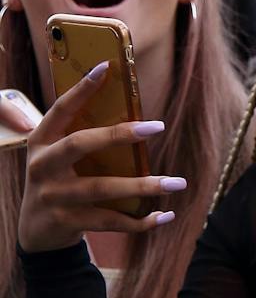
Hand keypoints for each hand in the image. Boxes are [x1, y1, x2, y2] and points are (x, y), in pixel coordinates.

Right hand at [16, 63, 178, 252]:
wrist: (35, 231)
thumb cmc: (60, 181)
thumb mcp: (60, 157)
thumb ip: (83, 137)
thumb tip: (132, 111)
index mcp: (42, 142)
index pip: (60, 110)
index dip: (80, 89)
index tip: (106, 66)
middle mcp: (43, 167)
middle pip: (80, 144)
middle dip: (119, 134)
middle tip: (159, 126)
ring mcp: (53, 196)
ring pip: (102, 188)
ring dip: (144, 186)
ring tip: (177, 183)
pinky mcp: (66, 221)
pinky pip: (109, 220)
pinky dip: (140, 222)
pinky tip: (165, 216)